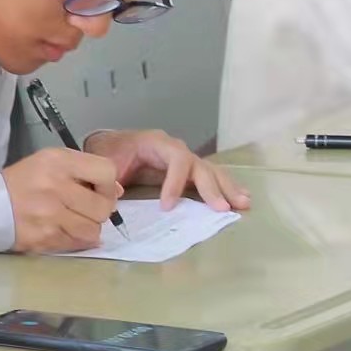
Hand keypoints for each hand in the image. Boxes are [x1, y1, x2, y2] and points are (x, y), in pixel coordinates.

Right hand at [2, 147, 124, 251]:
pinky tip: (63, 230)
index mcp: (58, 162)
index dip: (108, 184)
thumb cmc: (24, 181)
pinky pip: (77, 244)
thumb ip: (86, 171)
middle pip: (103, 207)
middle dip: (99, 210)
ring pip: (93, 230)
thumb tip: (118, 191)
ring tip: (73, 220)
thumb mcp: (52, 162)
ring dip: (87, 227)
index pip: (106, 172)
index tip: (97, 189)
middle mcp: (55, 187)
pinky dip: (75, 240)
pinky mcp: (44, 239)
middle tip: (85, 208)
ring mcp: (49, 216)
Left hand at [84, 129, 249, 211]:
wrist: (113, 144)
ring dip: (227, 188)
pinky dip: (225, 188)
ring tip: (243, 204)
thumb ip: (111, 176)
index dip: (174, 183)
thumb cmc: (111, 153)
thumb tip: (118, 193)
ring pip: (210, 171)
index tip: (167, 207)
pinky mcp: (189, 170)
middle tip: (222, 208)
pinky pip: (210, 177)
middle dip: (212, 187)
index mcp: (157, 143)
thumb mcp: (107, 162)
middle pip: (199, 166)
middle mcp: (177, 148)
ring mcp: (185, 158)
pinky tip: (241, 199)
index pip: (176, 160)